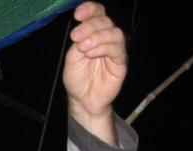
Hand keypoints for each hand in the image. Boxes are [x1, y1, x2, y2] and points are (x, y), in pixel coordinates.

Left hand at [63, 2, 126, 142]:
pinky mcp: (120, 62)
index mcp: (93, 33)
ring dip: (97, 37)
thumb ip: (78, 42)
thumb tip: (81, 30)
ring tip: (83, 48)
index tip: (78, 14)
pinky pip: (117, 49)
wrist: (83, 100)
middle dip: (90, 26)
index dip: (90, 9)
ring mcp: (114, 49)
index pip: (97, 13)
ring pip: (114, 33)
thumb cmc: (78, 79)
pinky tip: (91, 53)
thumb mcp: (72, 58)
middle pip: (105, 21)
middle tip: (76, 37)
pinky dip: (103, 48)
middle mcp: (105, 38)